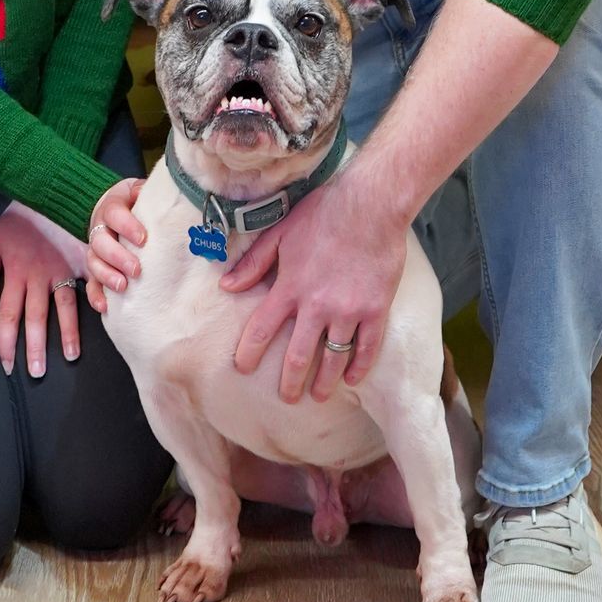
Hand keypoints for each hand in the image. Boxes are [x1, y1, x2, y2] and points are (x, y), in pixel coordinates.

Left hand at [0, 202, 86, 377]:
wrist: (46, 188)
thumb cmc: (18, 218)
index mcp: (15, 271)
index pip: (6, 314)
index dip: (6, 342)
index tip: (7, 365)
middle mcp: (38, 274)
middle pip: (34, 317)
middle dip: (35, 347)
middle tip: (37, 371)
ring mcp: (62, 267)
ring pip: (64, 306)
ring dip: (67, 333)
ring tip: (71, 355)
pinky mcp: (81, 258)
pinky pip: (91, 282)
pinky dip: (98, 299)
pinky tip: (103, 317)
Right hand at [83, 176, 145, 313]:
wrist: (115, 206)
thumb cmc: (134, 202)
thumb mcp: (141, 191)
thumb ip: (151, 194)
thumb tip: (171, 197)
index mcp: (111, 208)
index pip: (114, 214)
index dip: (126, 226)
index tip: (142, 238)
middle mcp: (100, 229)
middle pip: (101, 242)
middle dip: (118, 257)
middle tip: (136, 269)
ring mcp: (95, 250)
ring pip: (94, 263)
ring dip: (107, 276)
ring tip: (122, 287)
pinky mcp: (95, 267)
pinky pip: (90, 282)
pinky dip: (95, 295)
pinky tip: (105, 305)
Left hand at [224, 169, 410, 402]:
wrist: (371, 203)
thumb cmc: (323, 212)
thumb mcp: (280, 232)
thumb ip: (253, 262)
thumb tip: (226, 285)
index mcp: (290, 287)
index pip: (260, 330)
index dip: (248, 353)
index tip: (242, 369)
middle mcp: (317, 306)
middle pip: (297, 356)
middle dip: (289, 383)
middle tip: (286, 398)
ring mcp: (348, 311)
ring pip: (332, 359)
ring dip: (324, 383)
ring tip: (318, 396)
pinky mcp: (375, 310)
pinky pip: (367, 348)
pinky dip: (358, 367)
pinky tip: (351, 379)